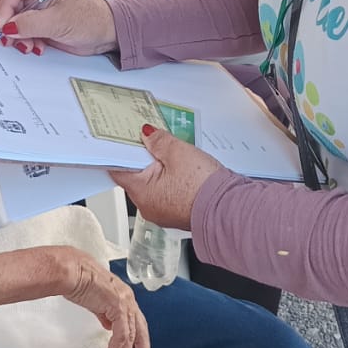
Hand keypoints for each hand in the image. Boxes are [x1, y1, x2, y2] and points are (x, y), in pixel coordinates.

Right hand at [0, 0, 118, 55]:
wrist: (106, 34)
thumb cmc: (91, 19)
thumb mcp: (59, 21)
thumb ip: (31, 24)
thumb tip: (8, 27)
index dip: (3, 7)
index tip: (2, 25)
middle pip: (10, 5)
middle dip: (8, 24)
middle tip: (10, 39)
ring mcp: (38, 8)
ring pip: (14, 20)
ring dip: (17, 36)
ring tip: (29, 46)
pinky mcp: (40, 23)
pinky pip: (22, 31)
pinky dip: (25, 41)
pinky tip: (36, 47)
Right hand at [57, 247, 151, 347]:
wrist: (72, 271)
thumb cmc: (80, 283)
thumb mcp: (97, 303)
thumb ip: (107, 315)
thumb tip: (110, 327)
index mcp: (126, 299)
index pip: (138, 326)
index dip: (139, 346)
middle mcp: (129, 300)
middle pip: (142, 333)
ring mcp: (125, 302)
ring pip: (131, 337)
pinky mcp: (117, 305)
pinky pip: (120, 334)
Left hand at [111, 126, 225, 230]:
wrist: (228, 209)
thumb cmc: (203, 186)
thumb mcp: (179, 153)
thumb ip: (159, 141)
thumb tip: (147, 134)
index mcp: (142, 193)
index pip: (119, 168)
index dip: (121, 150)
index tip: (126, 137)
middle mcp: (148, 207)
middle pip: (137, 175)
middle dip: (144, 157)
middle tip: (154, 139)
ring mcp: (163, 212)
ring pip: (153, 183)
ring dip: (160, 168)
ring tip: (173, 153)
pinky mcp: (178, 213)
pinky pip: (167, 192)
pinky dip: (171, 179)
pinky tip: (183, 169)